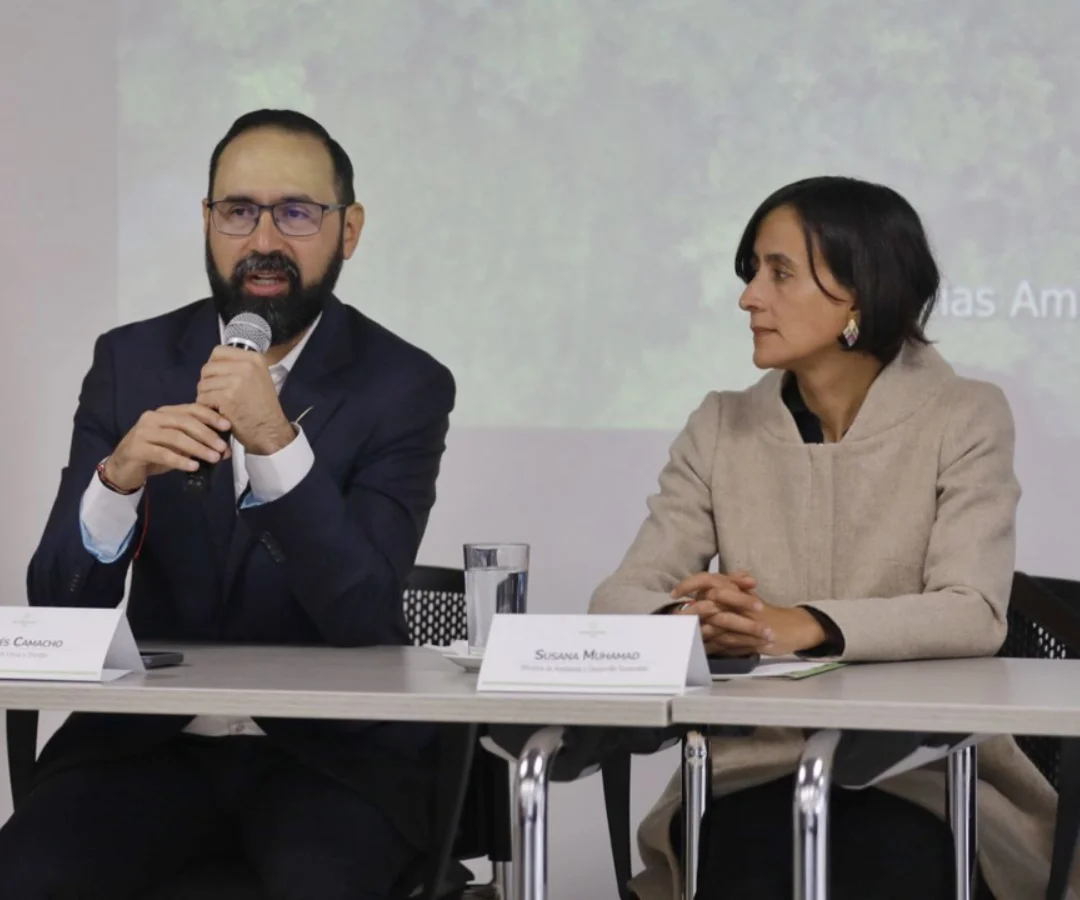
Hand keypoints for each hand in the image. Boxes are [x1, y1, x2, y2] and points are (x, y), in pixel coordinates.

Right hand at [106, 403, 231, 491]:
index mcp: (165, 412)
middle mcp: (153, 418)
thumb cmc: (154, 454)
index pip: (191, 409)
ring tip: (214, 459)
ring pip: (176, 437)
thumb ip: (196, 443)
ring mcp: (143, 432)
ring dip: (198, 448)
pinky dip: (180, 460)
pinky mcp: (137, 448)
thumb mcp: (177, 446)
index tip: (228, 426)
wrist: (123, 468)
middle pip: (185, 422)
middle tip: (223, 448)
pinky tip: (193, 467)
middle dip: (207, 435)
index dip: (211, 416)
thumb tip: (224, 449)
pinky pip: (163, 454)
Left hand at [197, 347, 294, 455]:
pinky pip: (203, 398)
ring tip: (219, 406)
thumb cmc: (262, 407)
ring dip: (206, 396)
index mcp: (254, 358)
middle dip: (208, 383)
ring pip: (203, 384)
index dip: (213, 366)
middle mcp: (246, 365)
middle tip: (217, 396)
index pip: (218, 352)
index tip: (219, 379)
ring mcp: (236, 381)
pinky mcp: (226, 397)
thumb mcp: (258, 378)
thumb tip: (213, 364)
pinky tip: (218, 413)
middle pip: (208, 368)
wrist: (270, 430)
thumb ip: (238, 367)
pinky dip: (206, 408)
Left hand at [671, 572, 826, 656]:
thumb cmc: (764, 613)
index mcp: (734, 588)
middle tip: (674, 619)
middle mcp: (738, 600)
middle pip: (708, 602)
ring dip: (697, 629)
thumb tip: (697, 596)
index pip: (708, 579)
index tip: (675, 593)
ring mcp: (743, 620)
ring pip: (715, 623)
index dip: (690, 584)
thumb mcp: (744, 598)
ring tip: (683, 634)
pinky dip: (711, 646)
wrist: (791, 627)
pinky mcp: (749, 638)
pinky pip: (725, 642)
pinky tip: (699, 648)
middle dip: (689, 612)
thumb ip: (723, 595)